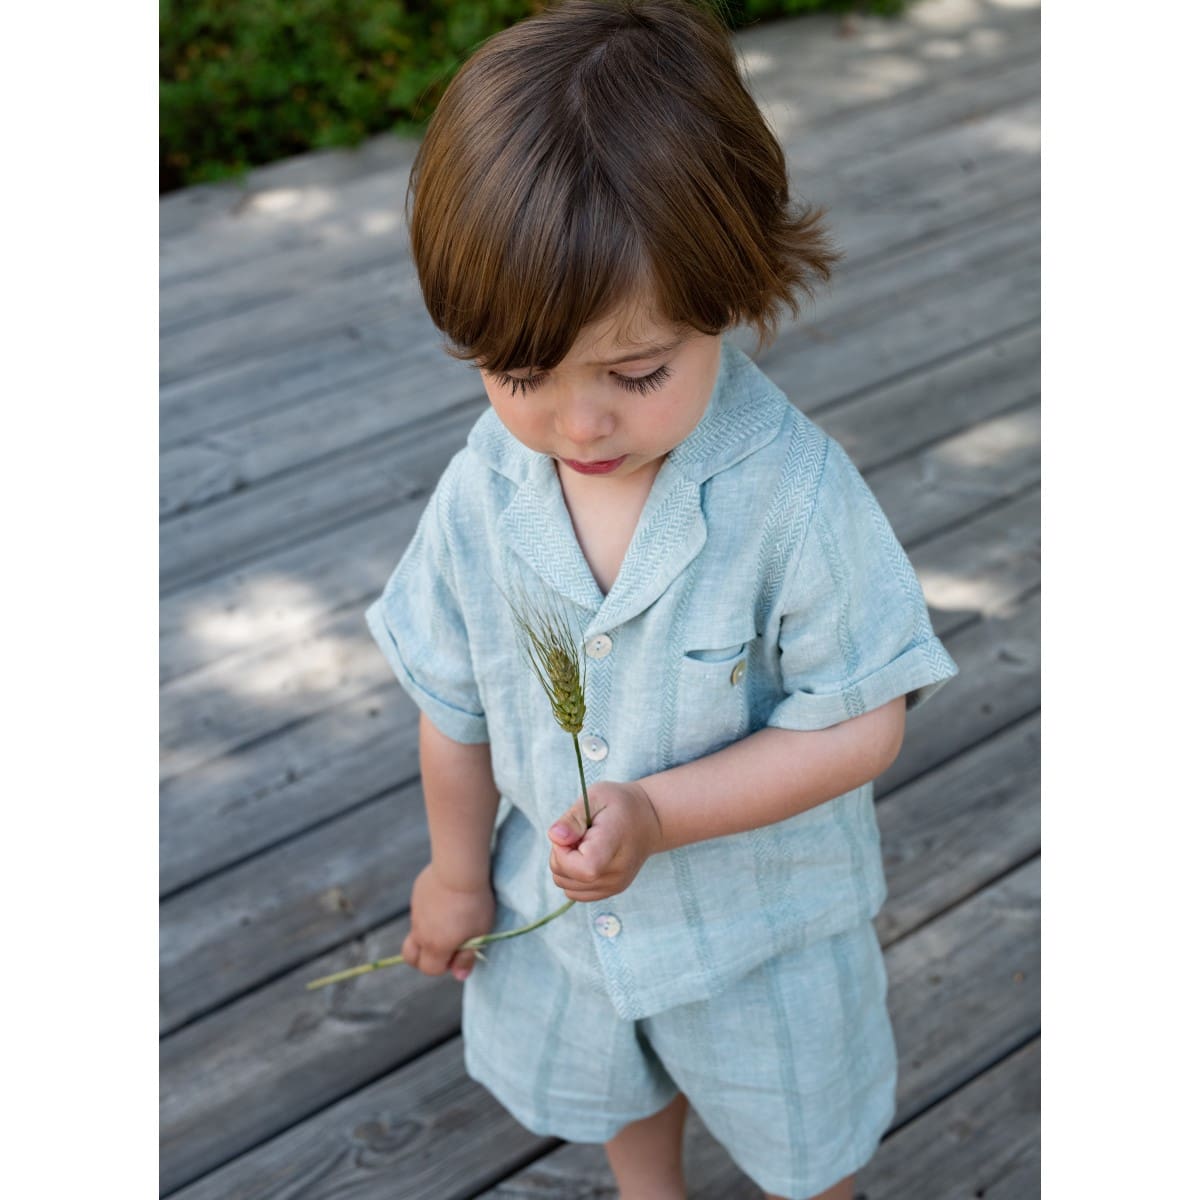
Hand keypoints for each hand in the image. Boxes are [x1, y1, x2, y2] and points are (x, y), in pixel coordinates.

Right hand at [402, 862, 494, 981]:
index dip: (444, 966)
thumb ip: (467, 957)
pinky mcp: (417, 895)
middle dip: (424, 958)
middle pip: (411, 957)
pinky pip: (420, 912)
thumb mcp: (479, 933)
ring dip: (428, 934)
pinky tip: (447, 899)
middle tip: (446, 945)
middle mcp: (420, 932)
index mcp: (435, 946)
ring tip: (451, 919)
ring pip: (415, 933)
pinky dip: (429, 913)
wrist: (459, 868)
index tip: (459, 952)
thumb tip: (459, 976)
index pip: (430, 970)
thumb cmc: (474, 903)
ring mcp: (416, 913)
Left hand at [547, 780, 663, 901]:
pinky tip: (586, 857)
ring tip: (584, 845)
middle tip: (579, 834)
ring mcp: (613, 886)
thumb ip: (573, 818)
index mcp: (613, 846)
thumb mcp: (596, 797)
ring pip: (565, 885)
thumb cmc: (620, 804)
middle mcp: (615, 874)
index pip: (582, 869)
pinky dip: (572, 876)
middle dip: (561, 853)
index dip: (563, 852)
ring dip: (565, 865)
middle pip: (565, 876)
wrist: (649, 820)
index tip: (571, 833)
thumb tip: (554, 837)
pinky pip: (574, 892)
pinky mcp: (609, 892)